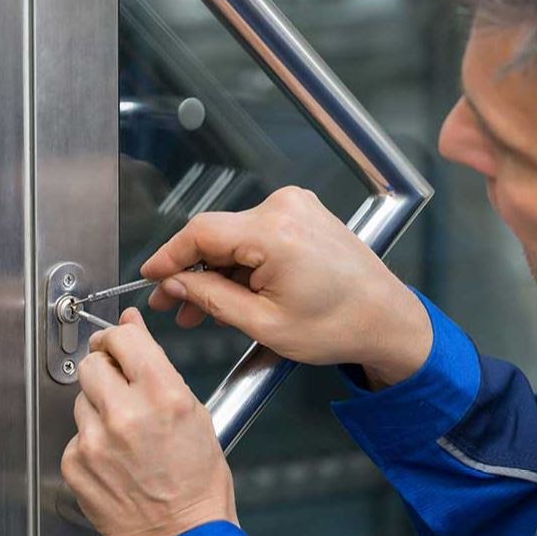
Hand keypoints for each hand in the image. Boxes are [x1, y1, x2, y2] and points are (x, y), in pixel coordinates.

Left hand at [60, 308, 237, 535]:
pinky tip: (115, 456)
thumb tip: (131, 329)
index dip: (119, 336)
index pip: (123, 338)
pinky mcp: (75, 464)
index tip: (118, 340)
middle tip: (120, 384)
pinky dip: (91, 439)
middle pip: (92, 363)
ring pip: (81, 398)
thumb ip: (157, 367)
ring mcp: (95, 441)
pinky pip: (75, 434)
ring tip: (125, 432)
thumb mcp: (195, 413)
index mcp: (163, 395)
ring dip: (98, 405)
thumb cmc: (197, 483)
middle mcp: (125, 414)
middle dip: (105, 368)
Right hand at [142, 186, 432, 386]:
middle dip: (192, 272)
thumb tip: (175, 283)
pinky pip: (258, 235)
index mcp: (275, 233)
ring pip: (236, 237)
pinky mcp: (304, 215)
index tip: (149, 277)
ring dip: (217, 271)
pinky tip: (232, 292)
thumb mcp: (264, 324)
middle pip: (217, 235)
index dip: (168, 255)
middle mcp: (285, 208)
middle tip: (173, 305)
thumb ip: (211, 298)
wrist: (387, 320)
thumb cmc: (338, 327)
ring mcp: (297, 208)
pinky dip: (242, 262)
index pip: (200, 232)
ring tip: (202, 309)